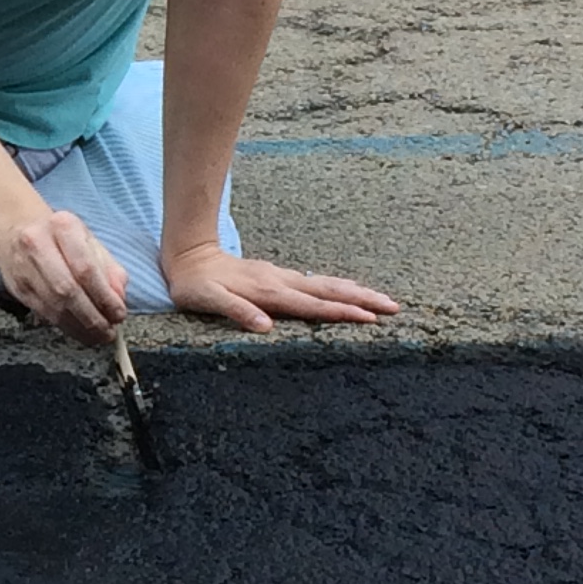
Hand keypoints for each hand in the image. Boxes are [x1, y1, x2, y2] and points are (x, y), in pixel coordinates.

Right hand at [0, 203, 128, 345]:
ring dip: (79, 327)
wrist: (13, 228)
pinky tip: (80, 331)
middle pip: (68, 290)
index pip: (86, 268)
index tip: (119, 314)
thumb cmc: (59, 236)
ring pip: (54, 306)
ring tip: (98, 336)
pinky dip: (65, 326)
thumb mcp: (89, 241)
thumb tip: (118, 299)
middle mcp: (38, 244)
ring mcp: (23, 267)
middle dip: (92, 317)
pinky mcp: (17, 287)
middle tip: (109, 332)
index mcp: (63, 226)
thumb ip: (110, 269)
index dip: (104, 296)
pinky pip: (44, 312)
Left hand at [160, 238, 399, 333]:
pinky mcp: (278, 277)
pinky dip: (337, 287)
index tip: (369, 318)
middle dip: (363, 299)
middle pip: (329, 291)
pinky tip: (348, 290)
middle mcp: (281, 283)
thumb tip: (265, 327)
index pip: (313, 306)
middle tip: (394, 307)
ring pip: (326, 285)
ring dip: (356, 292)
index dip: (342, 312)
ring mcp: (281, 278)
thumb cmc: (195, 285)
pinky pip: (315, 284)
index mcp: (269, 292)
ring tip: (383, 299)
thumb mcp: (207, 300)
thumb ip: (236, 311)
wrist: (188, 256)